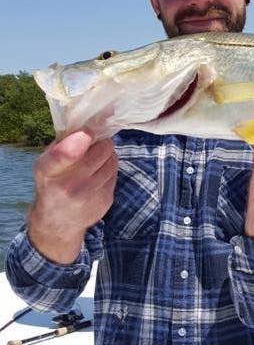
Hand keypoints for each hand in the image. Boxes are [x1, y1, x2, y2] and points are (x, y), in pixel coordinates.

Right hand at [28, 130, 117, 263]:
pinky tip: (99, 172)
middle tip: (96, 142)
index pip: (63, 155)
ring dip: (108, 154)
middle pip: (101, 151)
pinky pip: (115, 173)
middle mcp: (68, 186)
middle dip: (101, 142)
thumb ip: (64, 143)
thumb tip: (91, 121)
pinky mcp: (105, 201)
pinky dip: (110, 167)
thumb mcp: (47, 163)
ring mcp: (89, 196)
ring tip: (97, 157)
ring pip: (112, 160)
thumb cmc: (52, 183)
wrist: (58, 223)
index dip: (80, 140)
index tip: (87, 133)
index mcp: (48, 171)